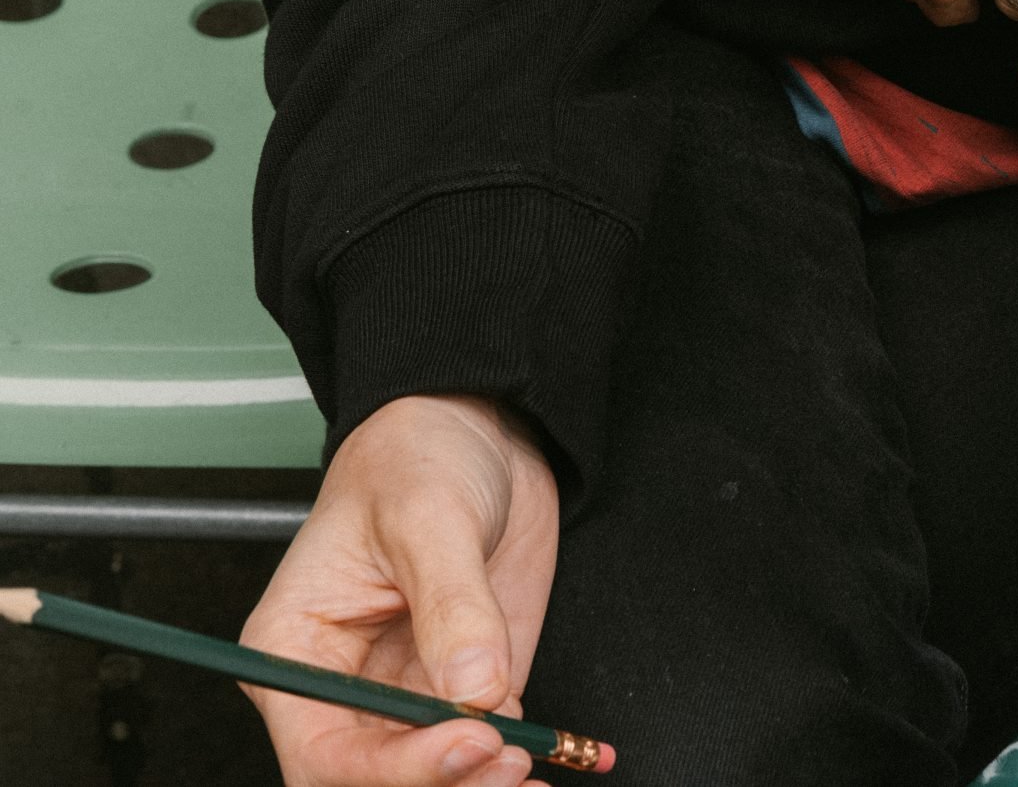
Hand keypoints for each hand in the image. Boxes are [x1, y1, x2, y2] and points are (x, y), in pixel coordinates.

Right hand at [244, 395, 559, 786]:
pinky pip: (487, 750)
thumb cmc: (415, 455)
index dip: (392, 768)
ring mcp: (408, 695)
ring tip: (532, 770)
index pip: (322, 752)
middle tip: (509, 764)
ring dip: (481, 784)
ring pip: (432, 777)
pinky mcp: (468, 688)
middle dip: (441, 784)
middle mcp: (345, 689)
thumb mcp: (426, 516)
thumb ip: (451, 605)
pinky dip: (521, 765)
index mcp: (294, 653)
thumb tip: (475, 686)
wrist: (476, 428)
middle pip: (374, 780)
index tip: (466, 742)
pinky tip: (560, 758)